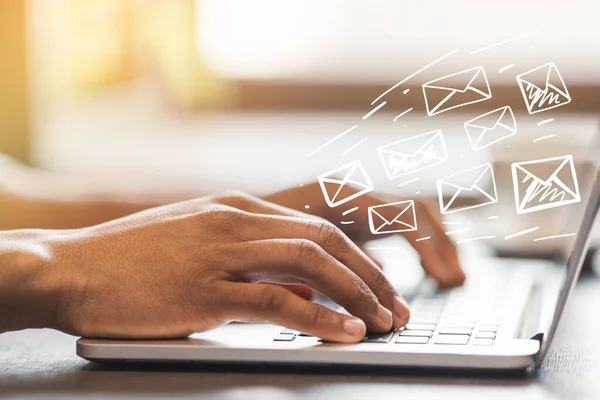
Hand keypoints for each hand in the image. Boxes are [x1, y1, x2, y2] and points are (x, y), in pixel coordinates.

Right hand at [43, 192, 409, 341]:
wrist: (71, 267)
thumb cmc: (132, 260)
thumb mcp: (198, 244)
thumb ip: (252, 261)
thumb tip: (303, 289)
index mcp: (235, 207)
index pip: (316, 225)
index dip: (358, 256)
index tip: (380, 285)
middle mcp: (234, 221)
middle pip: (324, 239)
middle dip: (369, 274)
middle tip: (395, 306)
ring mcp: (219, 252)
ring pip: (310, 263)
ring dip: (355, 293)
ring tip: (382, 321)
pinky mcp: (203, 289)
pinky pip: (276, 300)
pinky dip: (318, 317)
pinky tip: (344, 332)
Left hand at [265, 183, 464, 287]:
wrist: (228, 219)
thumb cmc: (250, 234)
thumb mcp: (287, 250)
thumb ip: (328, 262)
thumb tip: (376, 280)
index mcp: (335, 194)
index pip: (398, 214)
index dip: (425, 247)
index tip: (442, 278)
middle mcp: (349, 192)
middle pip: (412, 209)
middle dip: (439, 244)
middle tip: (455, 281)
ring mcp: (352, 202)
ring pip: (410, 214)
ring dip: (434, 244)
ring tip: (450, 277)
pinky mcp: (352, 217)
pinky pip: (398, 224)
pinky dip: (418, 246)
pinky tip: (426, 271)